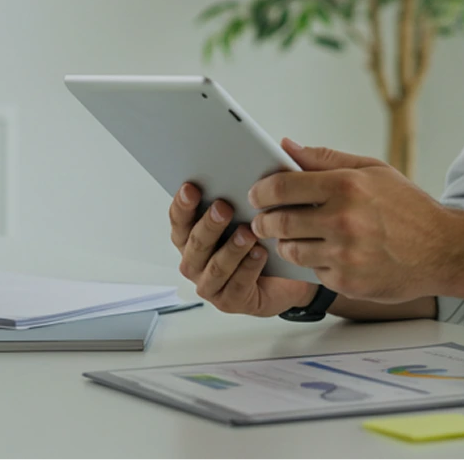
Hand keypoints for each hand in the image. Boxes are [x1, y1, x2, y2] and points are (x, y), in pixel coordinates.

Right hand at [169, 183, 314, 316]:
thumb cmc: (259, 241)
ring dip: (231, 248)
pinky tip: (259, 254)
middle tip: (224, 207)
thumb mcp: (249, 214)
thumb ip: (240, 192)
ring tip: (247, 232)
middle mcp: (195, 262)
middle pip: (195, 243)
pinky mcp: (230, 301)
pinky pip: (237, 285)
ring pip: (215, 267)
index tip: (191, 187)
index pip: (179, 220)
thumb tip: (247, 161)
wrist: (284, 278)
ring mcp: (210, 284)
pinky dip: (248, 268)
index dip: (182, 205)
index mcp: (191, 237)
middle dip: (209, 224)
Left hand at [248, 138, 456, 302]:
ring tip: (294, 235)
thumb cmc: (407, 207)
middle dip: (264, 220)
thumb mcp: (372, 170)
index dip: (261, 190)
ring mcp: (344, 255)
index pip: (283, 186)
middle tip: (262, 219)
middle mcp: (342, 221)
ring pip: (291, 250)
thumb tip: (288, 146)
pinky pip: (313, 270)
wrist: (442, 250)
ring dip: (286, 242)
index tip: (256, 193)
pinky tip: (327, 252)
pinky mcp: (347, 281)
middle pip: (279, 221)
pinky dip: (314, 262)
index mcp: (346, 186)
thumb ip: (326, 159)